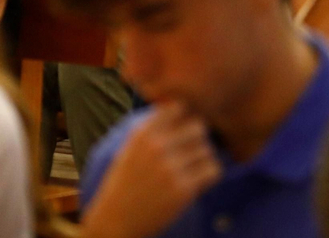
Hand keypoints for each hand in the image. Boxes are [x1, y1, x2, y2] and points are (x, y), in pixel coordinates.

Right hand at [80, 103, 220, 237]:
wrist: (116, 220)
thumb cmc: (124, 183)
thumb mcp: (130, 148)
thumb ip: (152, 129)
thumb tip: (180, 108)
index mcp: (142, 133)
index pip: (178, 108)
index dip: (185, 119)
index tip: (183, 132)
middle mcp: (156, 146)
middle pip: (199, 126)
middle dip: (198, 139)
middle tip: (192, 152)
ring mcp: (170, 167)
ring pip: (208, 149)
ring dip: (204, 159)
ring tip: (193, 169)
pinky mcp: (183, 189)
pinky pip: (213, 170)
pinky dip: (209, 175)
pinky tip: (198, 181)